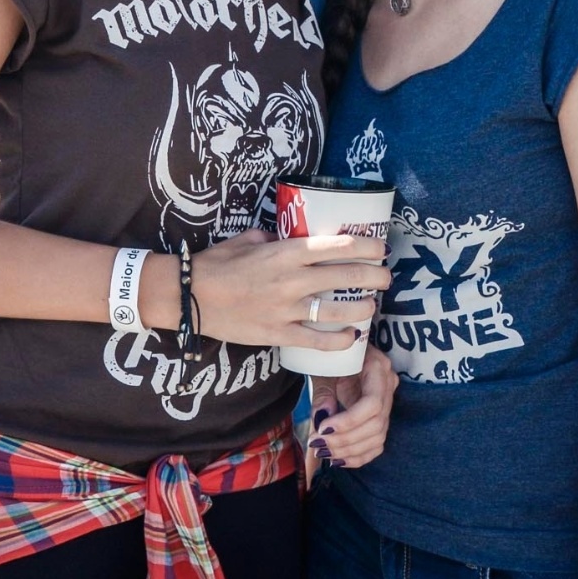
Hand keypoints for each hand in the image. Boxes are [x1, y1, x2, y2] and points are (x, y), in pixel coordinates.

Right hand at [193, 230, 388, 350]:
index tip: (380, 247)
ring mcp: (287, 309)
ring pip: (337, 311)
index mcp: (286, 252)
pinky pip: (316, 341)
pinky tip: (352, 337)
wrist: (190, 296)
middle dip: (374, 277)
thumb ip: (271, 238)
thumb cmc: (217, 264)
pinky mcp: (278, 334)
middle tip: (387, 277)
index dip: (365, 246)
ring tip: (373, 307)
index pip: (338, 246)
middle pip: (346, 277)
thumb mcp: (247, 240)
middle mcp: (292, 280)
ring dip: (362, 309)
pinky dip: (338, 341)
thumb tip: (286, 237)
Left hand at [308, 345, 397, 469]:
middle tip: (317, 443)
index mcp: (378, 367)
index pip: (373, 404)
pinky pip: (376, 444)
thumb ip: (323, 392)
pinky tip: (337, 459)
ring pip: (378, 438)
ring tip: (322, 451)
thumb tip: (323, 419)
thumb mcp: (323, 367)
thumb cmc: (330, 356)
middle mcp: (388, 385)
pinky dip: (357, 456)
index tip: (322, 429)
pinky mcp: (381, 417)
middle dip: (345, 439)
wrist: (339, 353)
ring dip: (349, 451)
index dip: (349, 421)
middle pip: (376, 424)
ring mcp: (388, 403)